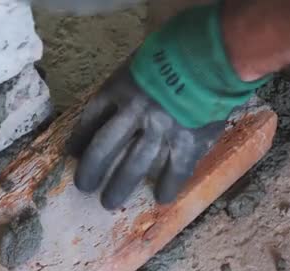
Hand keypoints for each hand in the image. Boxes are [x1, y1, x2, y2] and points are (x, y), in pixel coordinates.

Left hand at [70, 3, 269, 209]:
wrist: (215, 53)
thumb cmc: (178, 48)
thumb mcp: (141, 60)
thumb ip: (130, 82)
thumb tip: (120, 103)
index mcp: (121, 89)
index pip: (92, 118)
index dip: (80, 139)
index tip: (73, 154)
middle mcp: (135, 113)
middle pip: (104, 148)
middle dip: (91, 171)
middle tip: (85, 187)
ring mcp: (161, 130)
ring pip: (134, 166)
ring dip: (120, 186)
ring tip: (110, 202)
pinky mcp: (188, 141)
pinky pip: (176, 170)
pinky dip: (169, 186)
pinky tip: (163, 198)